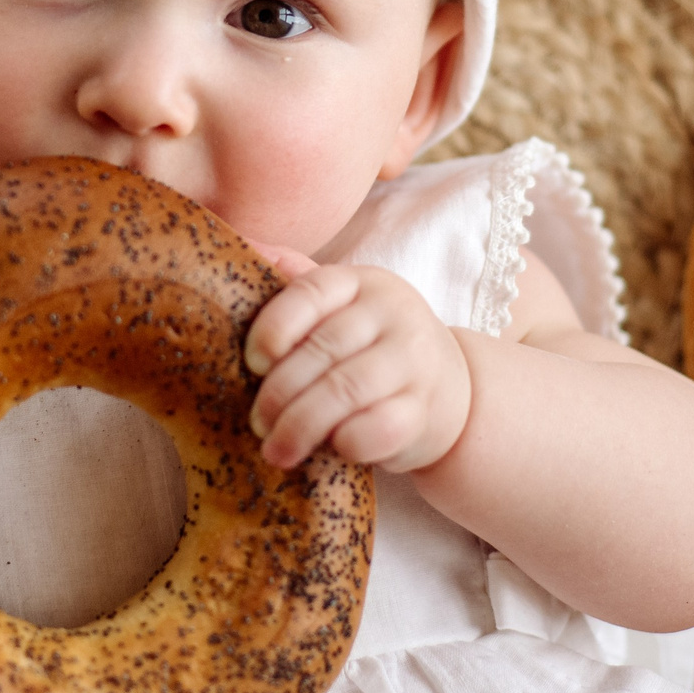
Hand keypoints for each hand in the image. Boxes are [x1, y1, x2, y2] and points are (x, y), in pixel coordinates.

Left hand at [243, 259, 472, 473]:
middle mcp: (392, 314)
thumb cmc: (374, 345)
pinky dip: (346, 442)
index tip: (253, 362)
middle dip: (279, 392)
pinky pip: (378, 428)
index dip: (274, 327)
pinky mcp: (425, 410)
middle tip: (257, 422)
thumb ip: (296, 281)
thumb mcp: (342, 306)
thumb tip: (241, 243)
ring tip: (276, 449)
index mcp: (361, 283)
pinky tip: (330, 449)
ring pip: (346, 390)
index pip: (310, 292)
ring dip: (301, 425)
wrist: (452, 387)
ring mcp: (414, 362)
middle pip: (323, 349)